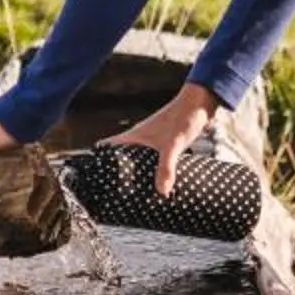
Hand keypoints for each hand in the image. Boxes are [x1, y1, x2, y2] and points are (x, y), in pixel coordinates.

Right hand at [101, 81, 219, 193]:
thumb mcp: (173, 145)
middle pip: (121, 155)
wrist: (201, 102)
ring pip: (137, 157)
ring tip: (135, 190)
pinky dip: (152, 169)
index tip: (93, 177)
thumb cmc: (183, 118)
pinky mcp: (166, 142)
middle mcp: (140, 138)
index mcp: (135, 136)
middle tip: (114, 191)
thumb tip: (162, 192)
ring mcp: (153, 140)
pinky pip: (153, 159)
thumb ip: (166, 167)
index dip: (98, 159)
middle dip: (117, 171)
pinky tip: (160, 180)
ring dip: (136, 171)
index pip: (108, 146)